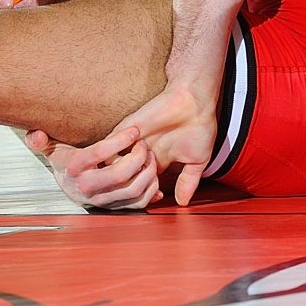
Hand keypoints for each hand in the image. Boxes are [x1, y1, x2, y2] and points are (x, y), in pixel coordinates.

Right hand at [25, 127, 164, 210]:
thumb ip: (39, 140)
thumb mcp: (51, 147)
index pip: (99, 153)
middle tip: (143, 144)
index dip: (120, 140)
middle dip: (138, 156)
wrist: (67, 186)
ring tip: (149, 156)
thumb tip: (35, 136)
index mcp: (74, 168)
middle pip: (120, 174)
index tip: (133, 131)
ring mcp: (103, 200)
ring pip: (133, 190)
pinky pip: (139, 203)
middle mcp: (88, 187)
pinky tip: (151, 173)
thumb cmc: (65, 161)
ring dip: (147, 172)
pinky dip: (150, 190)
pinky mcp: (115, 207)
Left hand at [86, 83, 219, 205]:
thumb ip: (189, 181)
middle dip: (136, 186)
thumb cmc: (199, 127)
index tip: (158, 195)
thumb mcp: (198, 161)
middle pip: (124, 181)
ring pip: (113, 169)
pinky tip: (141, 150)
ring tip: (147, 162)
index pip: (141, 186)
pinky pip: (107, 150)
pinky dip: (119, 156)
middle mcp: (141, 154)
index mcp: (156, 162)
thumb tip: (183, 203)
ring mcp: (131, 143)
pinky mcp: (125, 131)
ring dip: (127, 172)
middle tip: (152, 179)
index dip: (147, 195)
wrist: (194, 102)